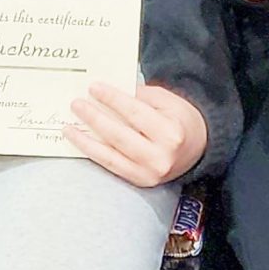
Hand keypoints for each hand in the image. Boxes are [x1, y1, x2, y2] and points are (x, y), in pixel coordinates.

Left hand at [66, 82, 206, 187]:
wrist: (199, 148)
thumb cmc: (179, 119)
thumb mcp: (168, 101)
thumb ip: (141, 96)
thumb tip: (108, 93)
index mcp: (171, 132)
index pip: (135, 113)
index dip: (112, 100)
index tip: (93, 87)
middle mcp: (160, 156)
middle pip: (119, 135)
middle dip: (95, 118)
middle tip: (77, 104)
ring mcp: (150, 173)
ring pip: (111, 155)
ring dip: (86, 140)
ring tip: (69, 126)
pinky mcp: (141, 181)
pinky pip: (112, 166)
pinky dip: (93, 153)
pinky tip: (80, 141)